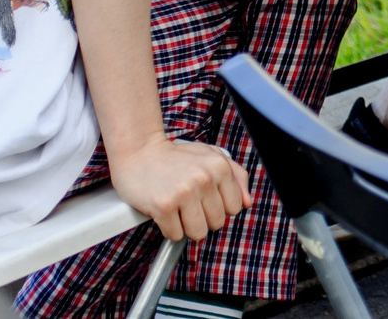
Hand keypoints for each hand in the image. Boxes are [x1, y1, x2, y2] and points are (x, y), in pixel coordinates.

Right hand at [109, 135, 248, 241]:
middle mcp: (205, 179)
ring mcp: (184, 192)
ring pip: (198, 233)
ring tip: (178, 209)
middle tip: (188, 203)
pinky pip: (175, 235)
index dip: (220, 207)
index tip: (205, 198)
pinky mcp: (164, 206)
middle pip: (217, 222)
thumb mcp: (212, 156)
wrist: (139, 153)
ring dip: (186, 227)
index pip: (235, 208)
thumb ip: (236, 176)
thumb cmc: (177, 157)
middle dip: (203, 218)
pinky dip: (169, 229)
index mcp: (220, 166)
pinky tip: (164, 213)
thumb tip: (248, 203)